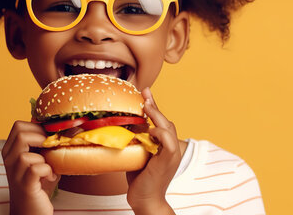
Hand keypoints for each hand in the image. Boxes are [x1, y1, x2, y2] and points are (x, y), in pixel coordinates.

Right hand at [2, 120, 59, 214]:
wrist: (32, 211)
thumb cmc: (39, 184)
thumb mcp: (42, 160)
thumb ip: (48, 145)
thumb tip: (74, 127)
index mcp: (11, 150)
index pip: (18, 126)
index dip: (37, 127)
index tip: (49, 136)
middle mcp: (8, 160)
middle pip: (20, 133)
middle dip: (41, 137)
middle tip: (50, 148)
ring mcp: (14, 173)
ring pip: (26, 153)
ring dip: (44, 158)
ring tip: (50, 166)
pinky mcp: (24, 186)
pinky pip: (35, 168)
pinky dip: (47, 170)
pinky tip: (50, 177)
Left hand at [126, 88, 178, 214]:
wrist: (146, 199)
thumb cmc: (140, 180)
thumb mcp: (136, 155)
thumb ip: (135, 142)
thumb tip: (120, 128)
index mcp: (165, 146)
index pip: (161, 122)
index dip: (154, 107)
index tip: (145, 93)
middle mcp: (171, 148)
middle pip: (166, 121)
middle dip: (155, 105)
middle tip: (144, 93)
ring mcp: (172, 154)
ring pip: (169, 127)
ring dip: (157, 115)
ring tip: (146, 105)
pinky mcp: (168, 160)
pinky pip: (169, 142)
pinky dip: (160, 133)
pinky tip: (150, 129)